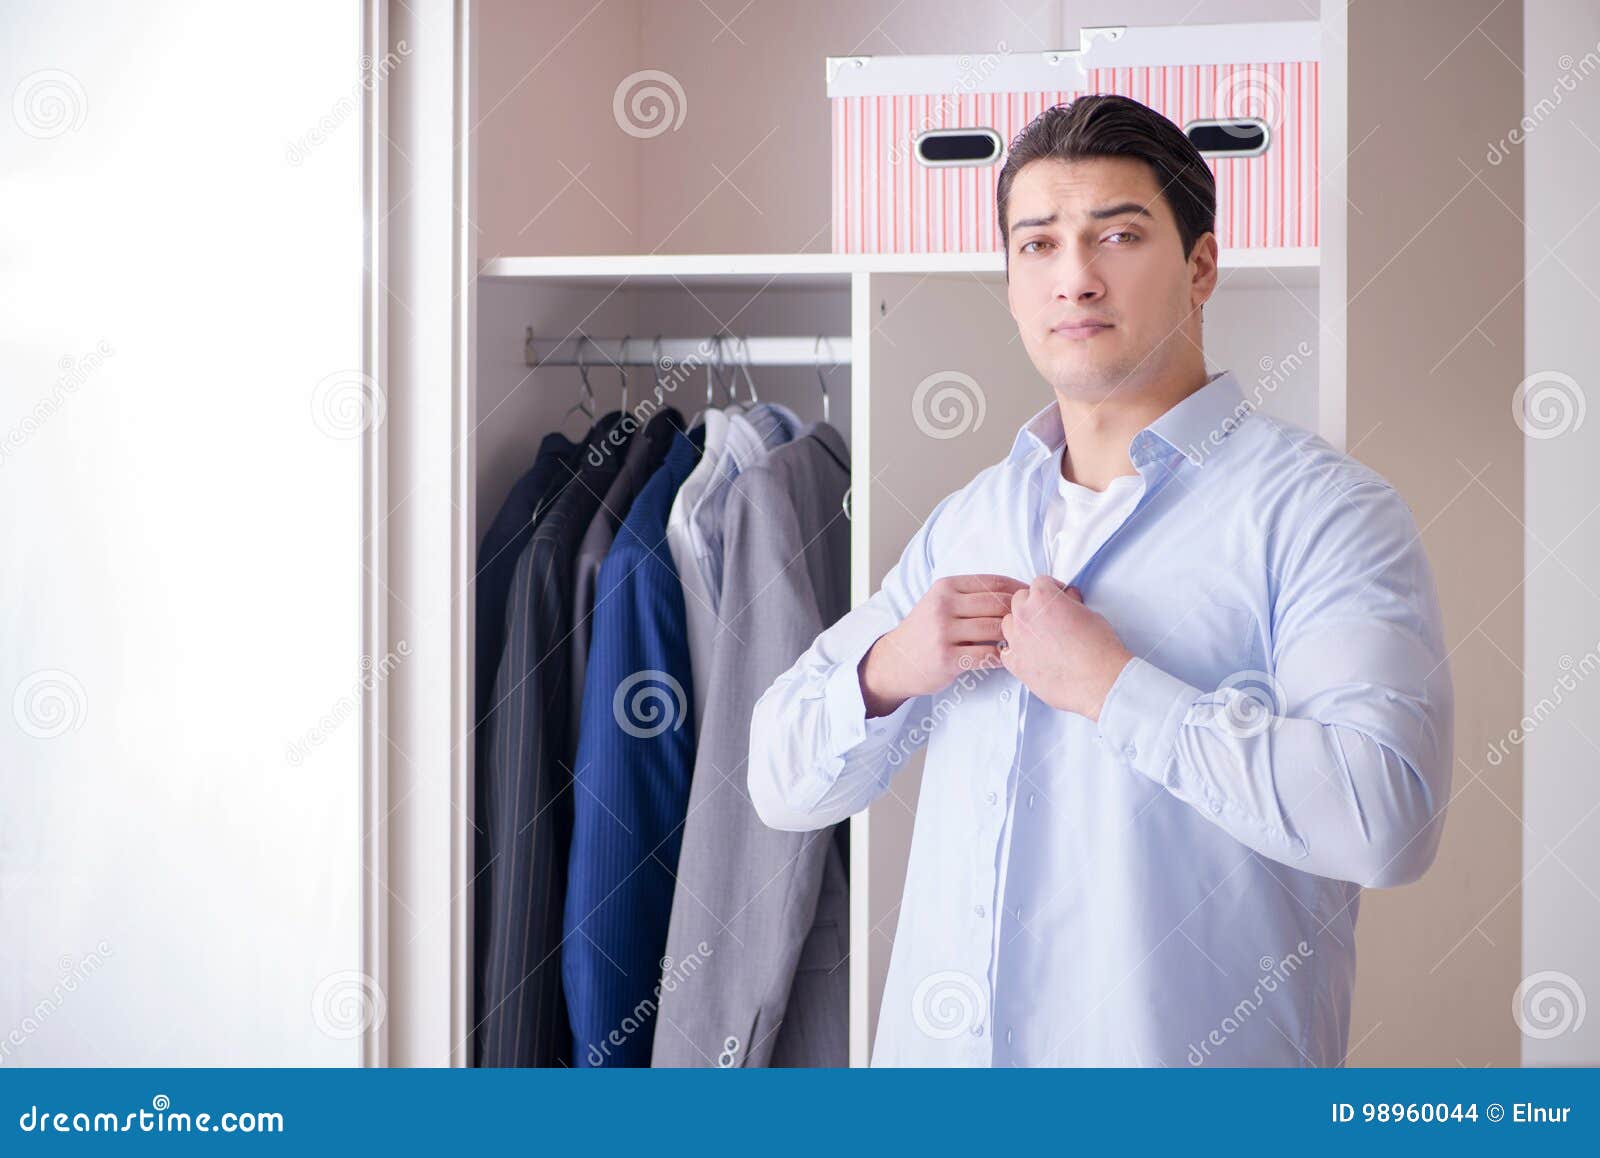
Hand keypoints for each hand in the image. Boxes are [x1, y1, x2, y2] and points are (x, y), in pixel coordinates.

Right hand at [859, 574, 1026, 716]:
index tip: (1033, 598)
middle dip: (1020, 612)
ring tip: (1024, 640)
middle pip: (997, 604)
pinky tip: (1008, 658)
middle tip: (1036, 622)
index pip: (992, 582)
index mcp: (945, 587)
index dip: (1018, 588)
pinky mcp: (947, 658)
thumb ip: (970, 595)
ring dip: (1014, 635)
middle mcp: (943, 605)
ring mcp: (943, 632)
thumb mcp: (940, 602)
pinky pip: (987, 655)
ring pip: (994, 628)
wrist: (896, 661)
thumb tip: (1017, 590)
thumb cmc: (926, 631)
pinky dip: (1003, 656)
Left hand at [999, 576, 1134, 718]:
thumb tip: (1067, 601)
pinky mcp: (1016, 664)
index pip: (1039, 582)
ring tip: (1039, 635)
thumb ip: (1071, 603)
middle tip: (1049, 615)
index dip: (1052, 589)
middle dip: (1033, 604)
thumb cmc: (1099, 649)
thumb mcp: (1090, 613)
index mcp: (1043, 598)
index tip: (1058, 596)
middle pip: (1019, 600)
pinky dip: (1016, 650)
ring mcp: (1017, 640)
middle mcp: (1025, 616)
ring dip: (1021, 625)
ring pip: (1008, 623)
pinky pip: (1006, 651)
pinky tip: (1031, 654)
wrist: (1099, 680)